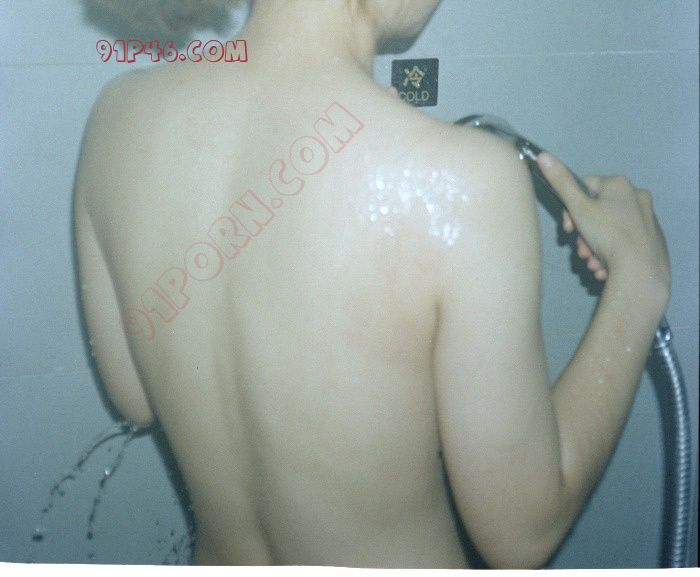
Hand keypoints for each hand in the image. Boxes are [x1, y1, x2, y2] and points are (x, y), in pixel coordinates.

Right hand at [536, 152, 669, 294]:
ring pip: (607, 229)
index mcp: (619, 184)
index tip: (568, 228)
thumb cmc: (607, 233)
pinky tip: (605, 266)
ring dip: (594, 246)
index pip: (584, 186)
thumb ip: (560, 182)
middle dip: (583, 233)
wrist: (640, 268)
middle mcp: (636, 195)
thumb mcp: (578, 208)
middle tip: (580, 249)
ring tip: (592, 262)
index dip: (570, 208)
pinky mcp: (651, 238)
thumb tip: (542, 155)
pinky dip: (610, 253)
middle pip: (596, 211)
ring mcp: (646, 217)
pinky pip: (622, 242)